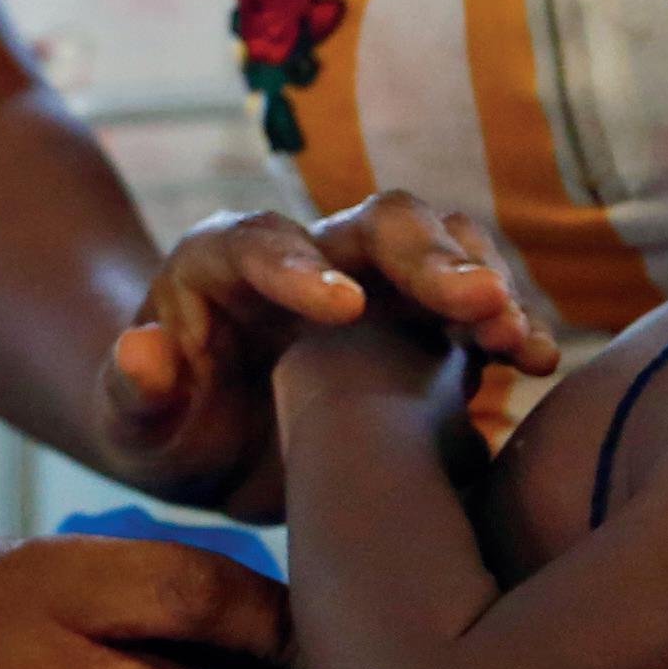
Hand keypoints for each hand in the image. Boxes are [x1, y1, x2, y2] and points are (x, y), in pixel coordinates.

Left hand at [101, 194, 545, 514]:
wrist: (213, 443)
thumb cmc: (164, 430)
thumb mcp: (129, 427)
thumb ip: (131, 393)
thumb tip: (145, 351)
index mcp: (222, 264)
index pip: (258, 243)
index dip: (300, 268)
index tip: (343, 308)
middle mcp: (308, 253)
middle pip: (373, 224)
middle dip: (426, 257)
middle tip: (478, 303)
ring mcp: (374, 279)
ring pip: (439, 245)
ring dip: (483, 283)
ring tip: (520, 340)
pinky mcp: (420, 320)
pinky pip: (474, 301)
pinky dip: (508, 323)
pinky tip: (538, 363)